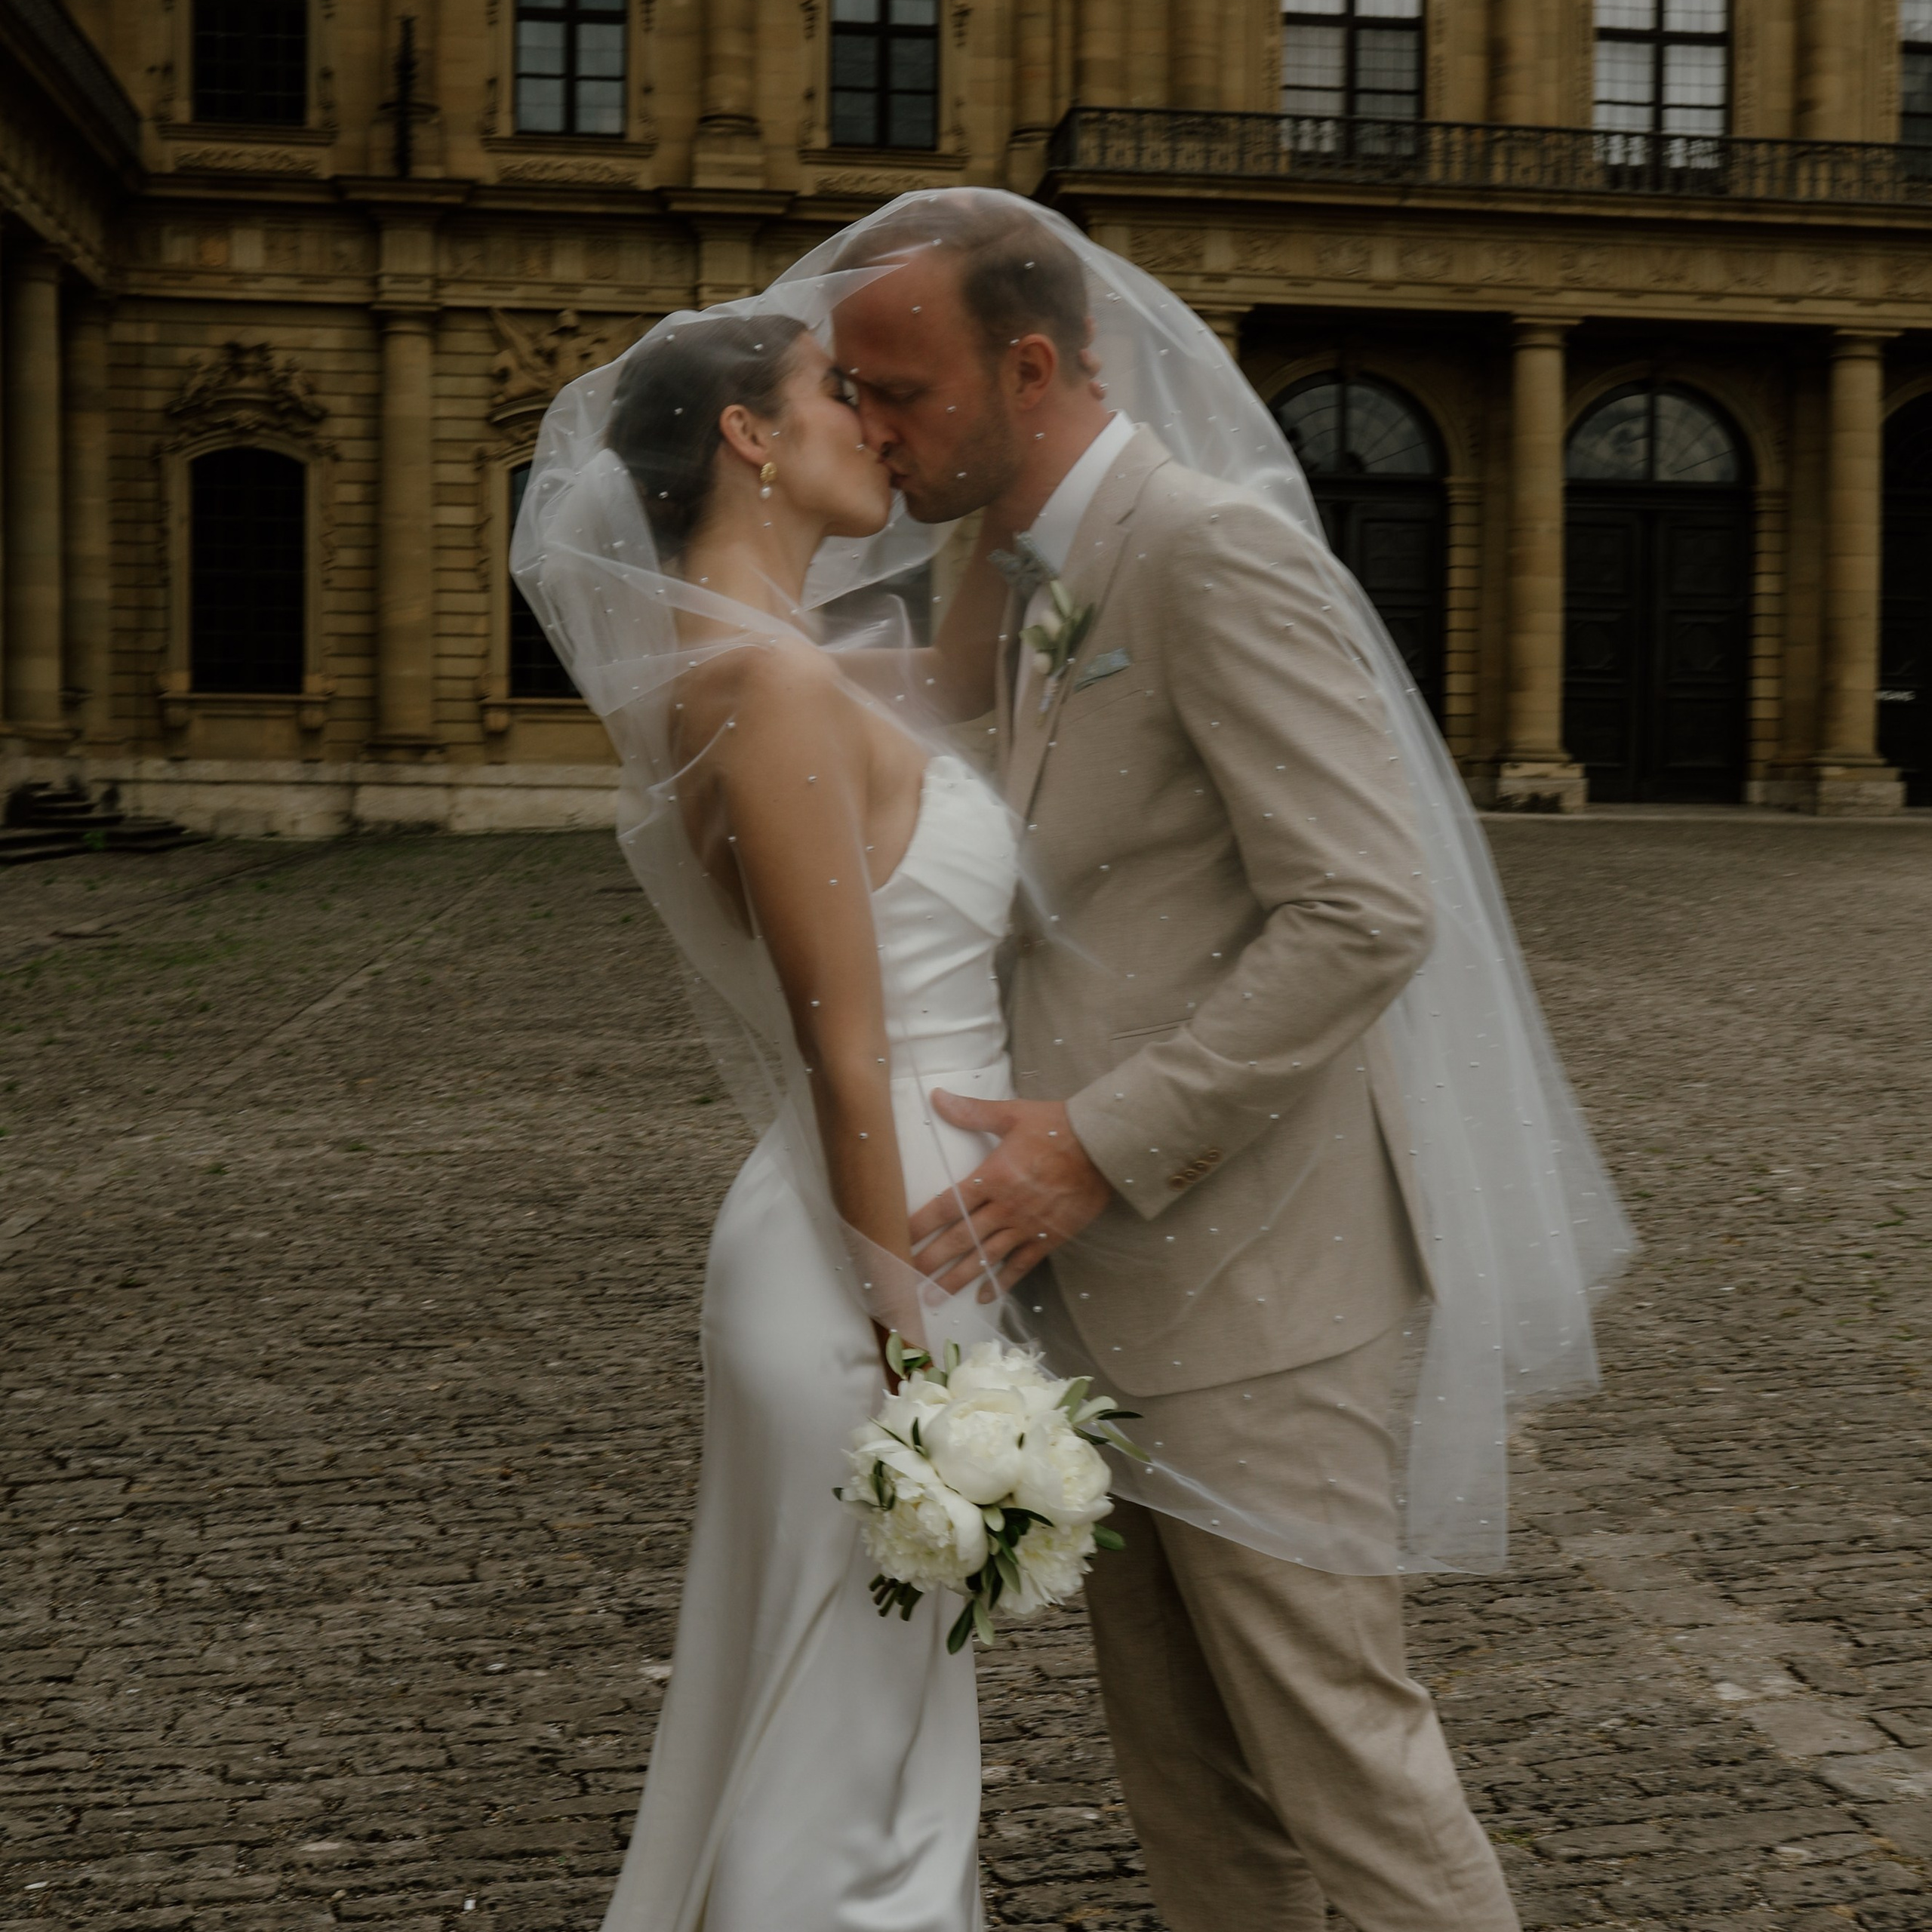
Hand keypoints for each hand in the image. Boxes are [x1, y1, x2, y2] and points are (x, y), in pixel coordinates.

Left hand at [908, 1093, 1112, 1298]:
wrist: (1104, 1146)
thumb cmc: (1058, 1127)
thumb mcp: (1012, 1114)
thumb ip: (971, 1112)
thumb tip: (936, 1096)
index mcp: (992, 1177)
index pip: (947, 1205)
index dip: (920, 1223)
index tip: (898, 1238)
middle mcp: (1006, 1207)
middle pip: (961, 1238)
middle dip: (931, 1260)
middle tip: (907, 1278)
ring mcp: (1028, 1226)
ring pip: (986, 1257)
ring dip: (958, 1279)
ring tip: (934, 1297)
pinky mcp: (1050, 1237)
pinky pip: (1021, 1265)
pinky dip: (1002, 1282)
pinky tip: (984, 1297)